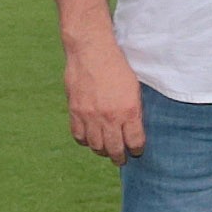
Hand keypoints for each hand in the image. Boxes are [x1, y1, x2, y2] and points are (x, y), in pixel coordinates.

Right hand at [64, 36, 145, 162]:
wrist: (92, 52)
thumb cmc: (118, 67)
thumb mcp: (135, 89)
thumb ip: (133, 110)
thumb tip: (132, 126)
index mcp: (129, 111)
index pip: (134, 141)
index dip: (136, 149)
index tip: (136, 151)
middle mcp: (109, 117)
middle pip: (114, 148)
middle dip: (118, 156)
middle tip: (120, 159)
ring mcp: (90, 116)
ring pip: (95, 145)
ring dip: (101, 150)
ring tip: (105, 151)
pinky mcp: (75, 111)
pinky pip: (78, 135)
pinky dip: (84, 140)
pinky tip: (89, 139)